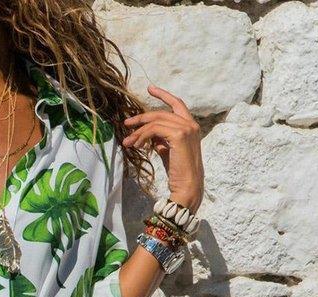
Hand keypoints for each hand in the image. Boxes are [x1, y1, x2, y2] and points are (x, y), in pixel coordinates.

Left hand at [122, 84, 203, 212]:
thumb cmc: (178, 173)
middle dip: (141, 117)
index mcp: (191, 126)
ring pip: (156, 121)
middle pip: (161, 112)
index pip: (176, 103)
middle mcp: (190, 124)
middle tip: (126, 124)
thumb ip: (162, 139)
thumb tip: (150, 135)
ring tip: (128, 141)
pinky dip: (142, 136)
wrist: (187, 187)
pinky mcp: (179, 135)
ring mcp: (186, 128)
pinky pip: (155, 129)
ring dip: (139, 131)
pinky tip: (136, 145)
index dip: (163, 95)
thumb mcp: (168, 151)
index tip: (150, 89)